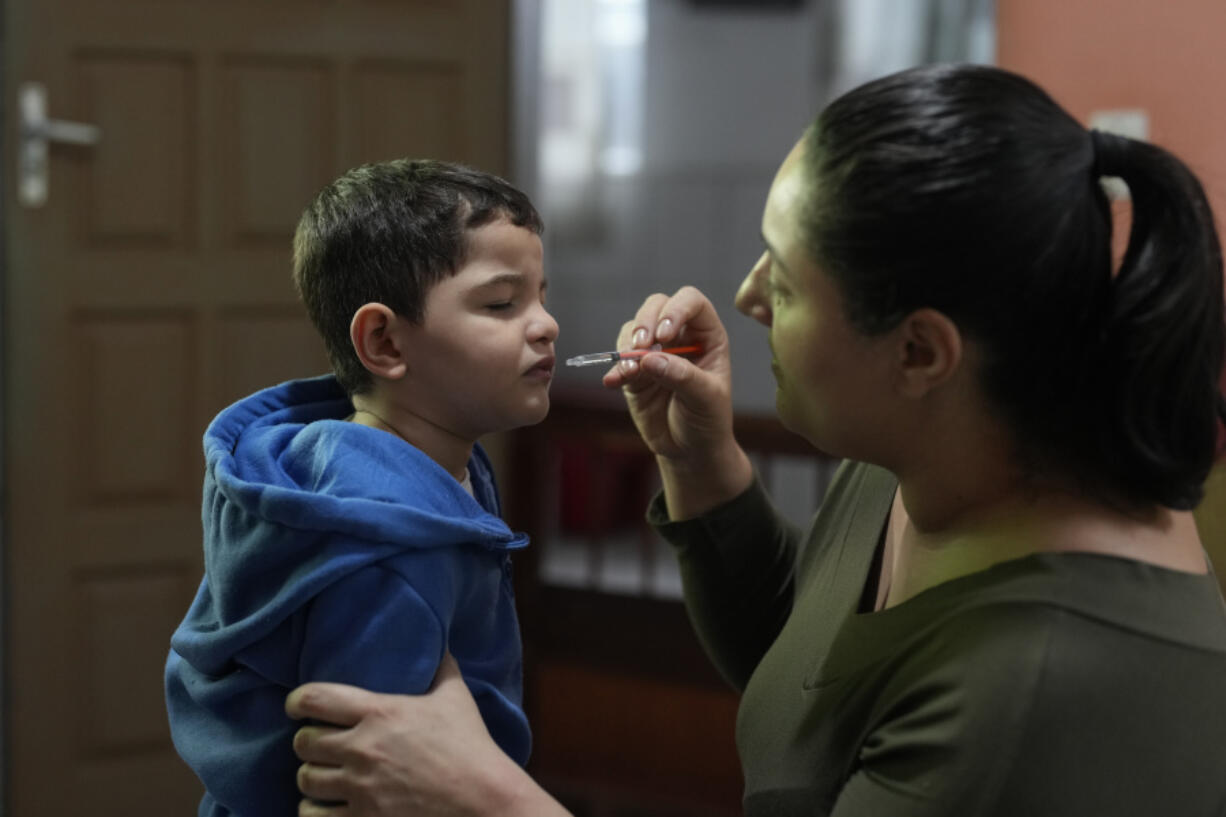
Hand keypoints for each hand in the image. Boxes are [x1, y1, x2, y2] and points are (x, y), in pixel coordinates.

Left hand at [286, 654, 566, 816]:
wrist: (481, 800)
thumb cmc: (470, 747)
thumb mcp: (456, 699)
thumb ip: (442, 669)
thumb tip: (441, 643)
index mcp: (379, 713)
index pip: (316, 699)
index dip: (297, 700)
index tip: (296, 705)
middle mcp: (362, 748)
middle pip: (303, 743)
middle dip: (307, 741)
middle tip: (317, 743)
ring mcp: (360, 787)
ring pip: (305, 779)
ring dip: (311, 775)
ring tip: (321, 774)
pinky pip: (314, 815)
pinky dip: (314, 809)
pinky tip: (325, 805)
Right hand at [601, 286, 752, 517]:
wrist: (689, 449)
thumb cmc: (708, 419)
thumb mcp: (706, 399)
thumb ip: (682, 377)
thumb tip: (650, 359)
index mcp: (707, 335)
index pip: (691, 302)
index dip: (676, 310)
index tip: (665, 335)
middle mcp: (680, 336)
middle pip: (657, 306)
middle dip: (645, 322)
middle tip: (641, 346)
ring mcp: (655, 352)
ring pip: (634, 328)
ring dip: (627, 345)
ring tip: (631, 371)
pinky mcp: (635, 370)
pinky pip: (618, 358)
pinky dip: (615, 368)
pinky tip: (614, 382)